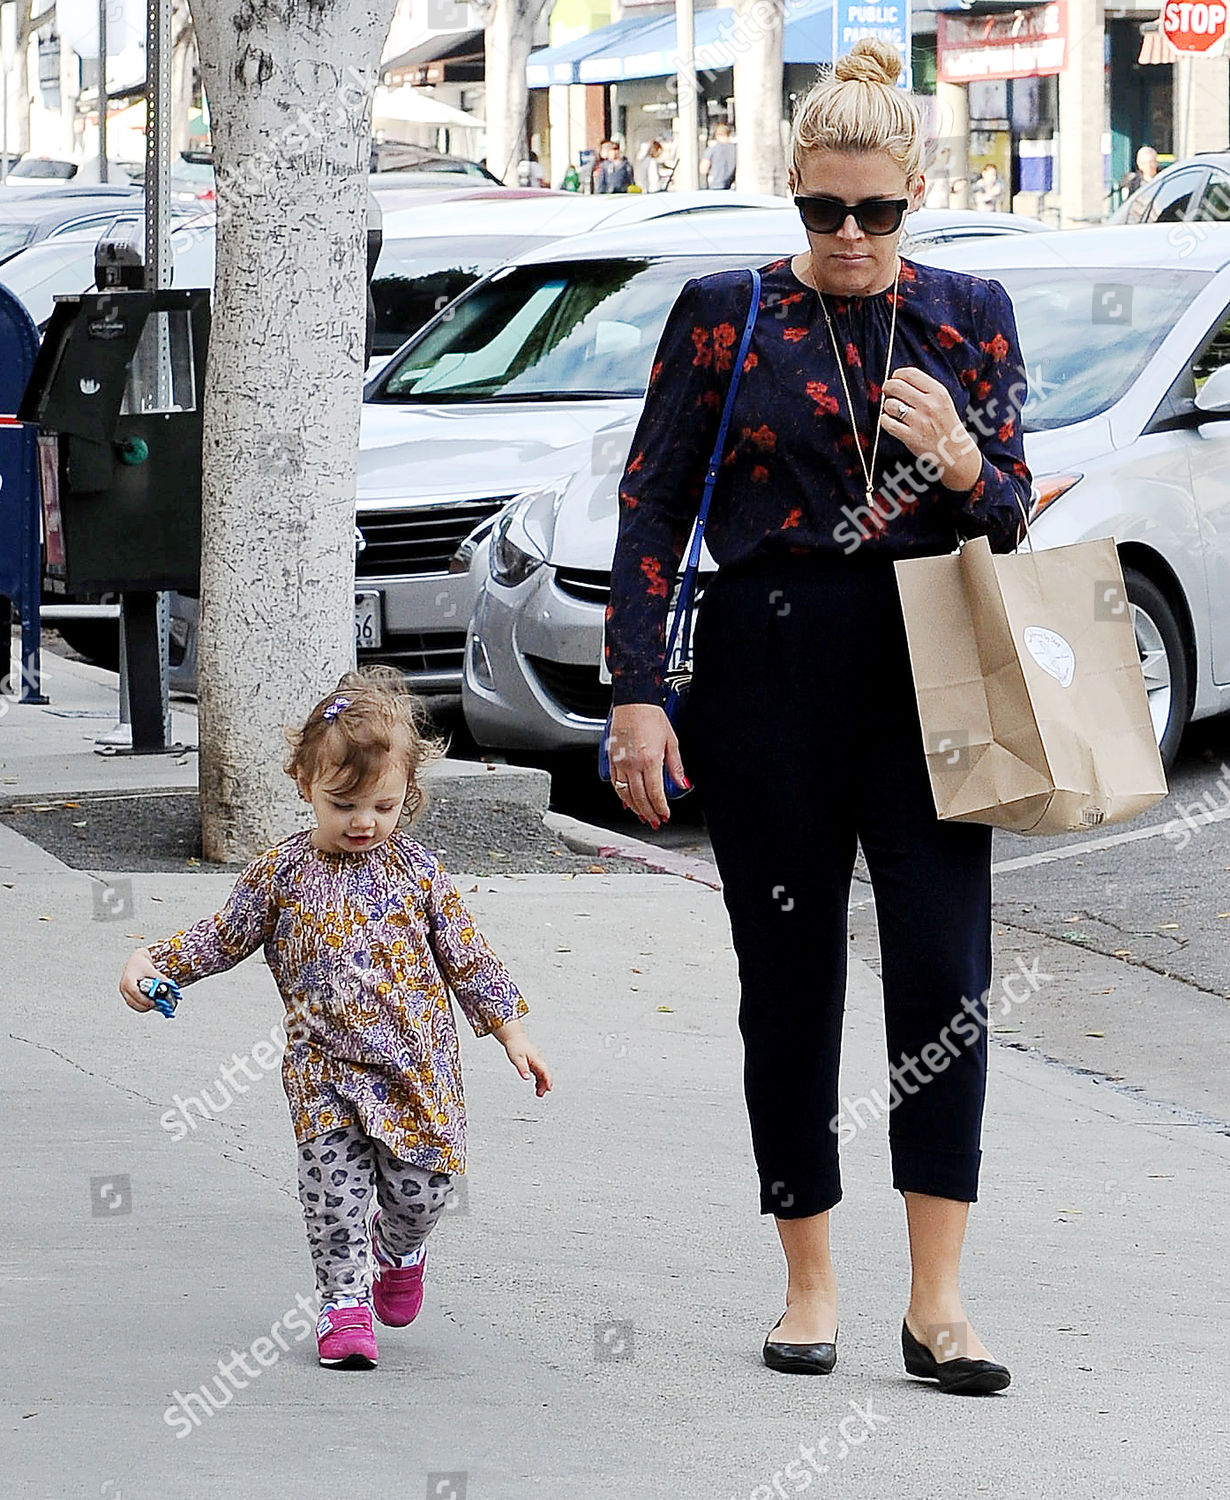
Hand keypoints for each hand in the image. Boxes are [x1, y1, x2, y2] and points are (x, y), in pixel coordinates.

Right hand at [119, 948, 166, 1011]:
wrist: (135, 962)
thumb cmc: (140, 964)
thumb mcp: (151, 969)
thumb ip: (159, 978)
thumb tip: (168, 985)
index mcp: (128, 981)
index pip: (135, 993)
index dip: (144, 999)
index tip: (154, 1001)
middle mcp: (124, 988)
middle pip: (134, 1002)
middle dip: (147, 1005)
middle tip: (158, 1003)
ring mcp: (124, 993)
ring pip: (134, 1005)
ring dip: (145, 1006)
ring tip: (155, 1002)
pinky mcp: (127, 996)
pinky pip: (134, 1004)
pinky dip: (142, 1004)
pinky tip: (150, 1001)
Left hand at [493, 1020, 551, 1096]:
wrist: (514, 1038)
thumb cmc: (516, 1046)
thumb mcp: (517, 1059)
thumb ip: (522, 1068)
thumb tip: (526, 1078)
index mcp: (536, 1059)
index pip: (545, 1071)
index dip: (548, 1081)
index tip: (549, 1088)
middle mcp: (538, 1060)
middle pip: (546, 1074)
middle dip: (545, 1085)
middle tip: (540, 1094)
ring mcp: (537, 1062)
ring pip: (543, 1074)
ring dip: (542, 1084)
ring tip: (539, 1093)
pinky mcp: (534, 1063)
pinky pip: (539, 1073)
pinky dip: (539, 1080)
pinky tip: (536, 1085)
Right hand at [606, 703, 688, 828]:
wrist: (633, 701)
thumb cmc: (652, 716)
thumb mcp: (671, 741)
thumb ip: (676, 766)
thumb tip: (682, 783)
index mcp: (650, 760)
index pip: (655, 793)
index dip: (660, 808)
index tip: (665, 815)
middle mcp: (633, 764)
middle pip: (640, 797)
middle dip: (649, 813)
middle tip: (655, 821)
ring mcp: (620, 762)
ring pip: (625, 794)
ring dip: (635, 808)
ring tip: (643, 815)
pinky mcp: (611, 759)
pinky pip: (615, 783)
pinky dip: (621, 796)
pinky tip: (627, 802)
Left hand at [880, 366, 981, 491]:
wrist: (954, 451)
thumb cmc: (945, 423)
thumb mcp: (942, 400)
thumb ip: (924, 388)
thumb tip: (898, 378)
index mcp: (938, 392)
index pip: (910, 373)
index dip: (897, 375)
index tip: (895, 379)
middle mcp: (929, 405)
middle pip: (896, 386)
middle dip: (887, 387)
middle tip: (888, 392)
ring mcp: (919, 421)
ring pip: (889, 404)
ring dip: (887, 406)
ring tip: (893, 410)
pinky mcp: (910, 437)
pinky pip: (887, 422)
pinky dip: (884, 420)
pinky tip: (891, 421)